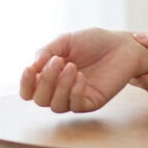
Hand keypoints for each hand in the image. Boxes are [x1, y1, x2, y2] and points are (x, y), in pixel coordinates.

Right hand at [20, 28, 147, 112]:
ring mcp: (75, 97)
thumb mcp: (66, 41)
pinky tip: (81, 77)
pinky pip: (75, 106)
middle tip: (59, 61)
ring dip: (60, 86)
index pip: (29, 91)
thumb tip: (32, 67)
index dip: (25, 84)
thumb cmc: (93, 41)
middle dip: (45, 81)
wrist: (122, 44)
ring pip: (55, 106)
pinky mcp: (91, 102)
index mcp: (50, 76)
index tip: (29, 69)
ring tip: (72, 67)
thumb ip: (47, 52)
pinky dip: (74, 92)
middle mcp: (60, 90)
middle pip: (39, 100)